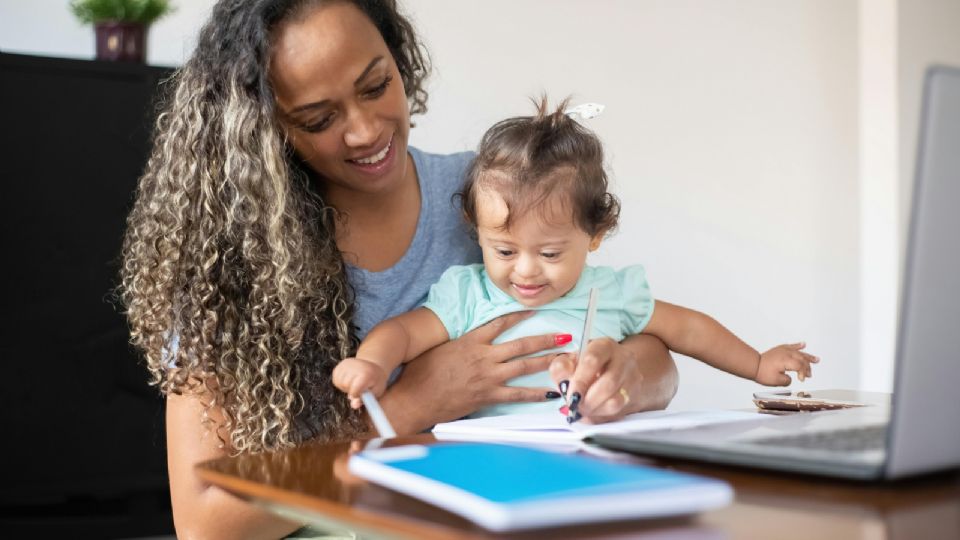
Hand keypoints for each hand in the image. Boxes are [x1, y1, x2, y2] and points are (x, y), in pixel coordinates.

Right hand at [332, 357, 387, 408]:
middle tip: (360, 387)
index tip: (363, 392)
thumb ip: (365, 400)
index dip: (357, 394)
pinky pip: (335, 379)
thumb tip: (354, 405)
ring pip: (339, 382)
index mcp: (366, 374)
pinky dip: (340, 382)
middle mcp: (355, 366)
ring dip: (345, 386)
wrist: (373, 367)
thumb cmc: (376, 382)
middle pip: (345, 385)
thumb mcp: (375, 392)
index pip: (354, 390)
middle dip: (351, 390)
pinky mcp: (340, 365)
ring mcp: (346, 364)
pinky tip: (349, 380)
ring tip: (355, 383)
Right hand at [378, 311, 564, 434]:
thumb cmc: (421, 374)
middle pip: (521, 345)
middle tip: (565, 336)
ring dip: (547, 361)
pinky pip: (518, 394)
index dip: (519, 316)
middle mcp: (483, 356)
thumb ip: (459, 343)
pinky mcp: (488, 395)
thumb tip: (469, 340)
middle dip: (546, 340)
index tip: (534, 311)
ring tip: (565, 358)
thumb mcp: (439, 348)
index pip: (500, 323)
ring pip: (524, 366)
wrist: (415, 398)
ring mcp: (487, 376)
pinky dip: (536, 394)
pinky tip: (550, 393)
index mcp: (471, 341)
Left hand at [549, 337, 644, 423]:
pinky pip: (617, 413)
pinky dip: (600, 416)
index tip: (571, 395)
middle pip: (608, 383)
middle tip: (575, 406)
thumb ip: (561, 368)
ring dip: (594, 410)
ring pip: (616, 401)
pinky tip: (592, 413)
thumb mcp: (570, 360)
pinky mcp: (634, 397)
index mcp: (604, 346)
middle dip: (588, 400)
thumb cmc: (587, 366)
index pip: (593, 360)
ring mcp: (632, 379)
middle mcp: (623, 359)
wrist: (613, 371)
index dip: (580, 380)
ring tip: (582, 409)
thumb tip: (563, 380)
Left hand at [755, 342, 818, 385]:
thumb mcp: (776, 381)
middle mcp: (786, 354)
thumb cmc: (762, 372)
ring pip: (799, 352)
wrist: (753, 365)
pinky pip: (791, 346)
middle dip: (807, 367)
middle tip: (810, 374)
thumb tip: (790, 378)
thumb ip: (787, 380)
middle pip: (802, 359)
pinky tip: (803, 344)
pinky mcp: (780, 349)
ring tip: (816, 359)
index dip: (803, 374)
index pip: (800, 367)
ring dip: (808, 356)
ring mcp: (783, 350)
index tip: (801, 380)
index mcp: (786, 361)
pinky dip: (798, 345)